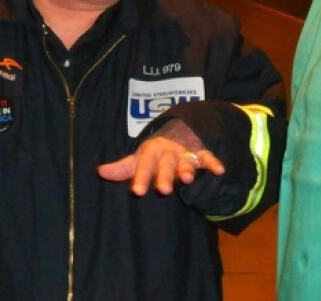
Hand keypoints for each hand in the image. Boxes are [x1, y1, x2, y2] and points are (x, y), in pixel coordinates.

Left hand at [97, 119, 223, 195]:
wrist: (179, 128)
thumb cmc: (155, 151)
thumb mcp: (139, 157)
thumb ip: (123, 168)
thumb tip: (100, 172)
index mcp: (151, 152)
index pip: (144, 166)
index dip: (141, 178)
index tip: (138, 192)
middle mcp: (168, 153)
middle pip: (165, 166)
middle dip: (165, 177)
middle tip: (164, 190)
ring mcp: (185, 153)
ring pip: (186, 162)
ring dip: (187, 170)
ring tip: (187, 180)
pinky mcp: (200, 154)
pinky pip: (208, 157)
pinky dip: (214, 163)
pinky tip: (220, 171)